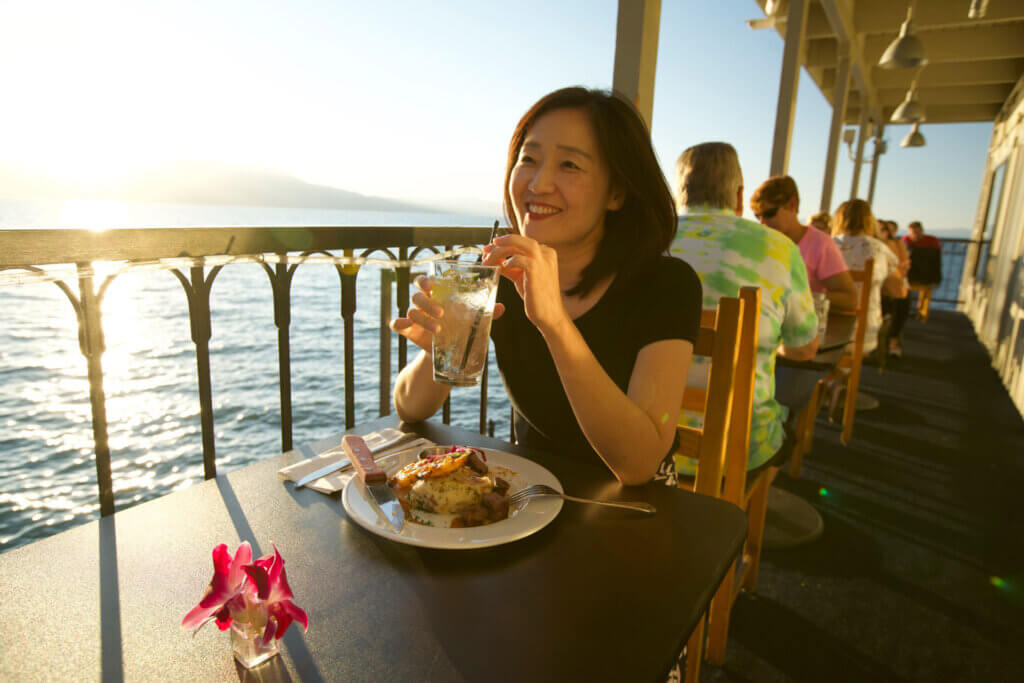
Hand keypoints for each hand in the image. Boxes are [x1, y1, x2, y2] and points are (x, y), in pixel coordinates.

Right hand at [390, 275, 504, 350]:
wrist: (449, 352)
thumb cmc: (460, 329)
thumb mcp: (472, 321)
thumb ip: (485, 313)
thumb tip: (501, 307)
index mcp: (437, 295)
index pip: (426, 281)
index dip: (426, 280)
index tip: (432, 285)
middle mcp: (424, 303)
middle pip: (418, 295)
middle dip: (428, 302)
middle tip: (442, 313)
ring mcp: (415, 317)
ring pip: (411, 310)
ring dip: (423, 319)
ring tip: (438, 330)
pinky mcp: (408, 330)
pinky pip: (396, 323)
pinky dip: (398, 323)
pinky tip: (406, 326)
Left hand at [482, 234, 567, 334]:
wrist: (549, 314)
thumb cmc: (536, 296)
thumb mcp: (520, 276)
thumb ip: (509, 266)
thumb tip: (494, 259)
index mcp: (545, 253)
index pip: (521, 242)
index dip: (503, 243)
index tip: (490, 248)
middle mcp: (545, 254)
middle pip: (518, 240)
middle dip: (499, 244)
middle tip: (486, 250)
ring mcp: (542, 260)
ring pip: (518, 245)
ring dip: (500, 250)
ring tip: (488, 259)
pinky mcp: (536, 270)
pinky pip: (518, 259)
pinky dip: (507, 261)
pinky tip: (502, 267)